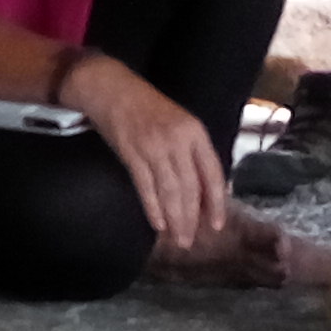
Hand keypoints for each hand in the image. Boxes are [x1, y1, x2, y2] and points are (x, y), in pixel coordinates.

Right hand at [64, 47, 225, 252]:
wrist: (113, 89)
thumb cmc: (149, 108)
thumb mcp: (180, 124)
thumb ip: (193, 153)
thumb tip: (206, 191)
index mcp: (195, 132)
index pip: (212, 173)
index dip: (216, 202)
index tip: (217, 225)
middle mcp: (178, 140)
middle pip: (189, 187)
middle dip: (191, 218)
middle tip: (190, 241)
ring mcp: (154, 146)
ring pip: (170, 191)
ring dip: (174, 219)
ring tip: (178, 239)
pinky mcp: (132, 153)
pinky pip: (146, 187)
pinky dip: (153, 208)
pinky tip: (158, 225)